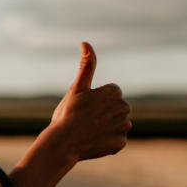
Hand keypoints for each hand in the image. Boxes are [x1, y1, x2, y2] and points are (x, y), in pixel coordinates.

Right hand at [8, 42, 130, 186]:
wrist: (63, 143)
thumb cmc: (67, 114)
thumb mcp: (76, 88)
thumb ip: (86, 66)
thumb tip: (85, 42)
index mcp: (114, 92)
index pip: (110, 95)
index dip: (95, 102)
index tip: (84, 108)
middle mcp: (124, 108)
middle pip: (115, 110)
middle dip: (103, 114)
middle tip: (84, 121)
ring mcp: (123, 127)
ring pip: (116, 125)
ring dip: (105, 128)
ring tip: (88, 132)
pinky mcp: (121, 143)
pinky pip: (116, 141)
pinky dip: (106, 142)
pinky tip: (93, 142)